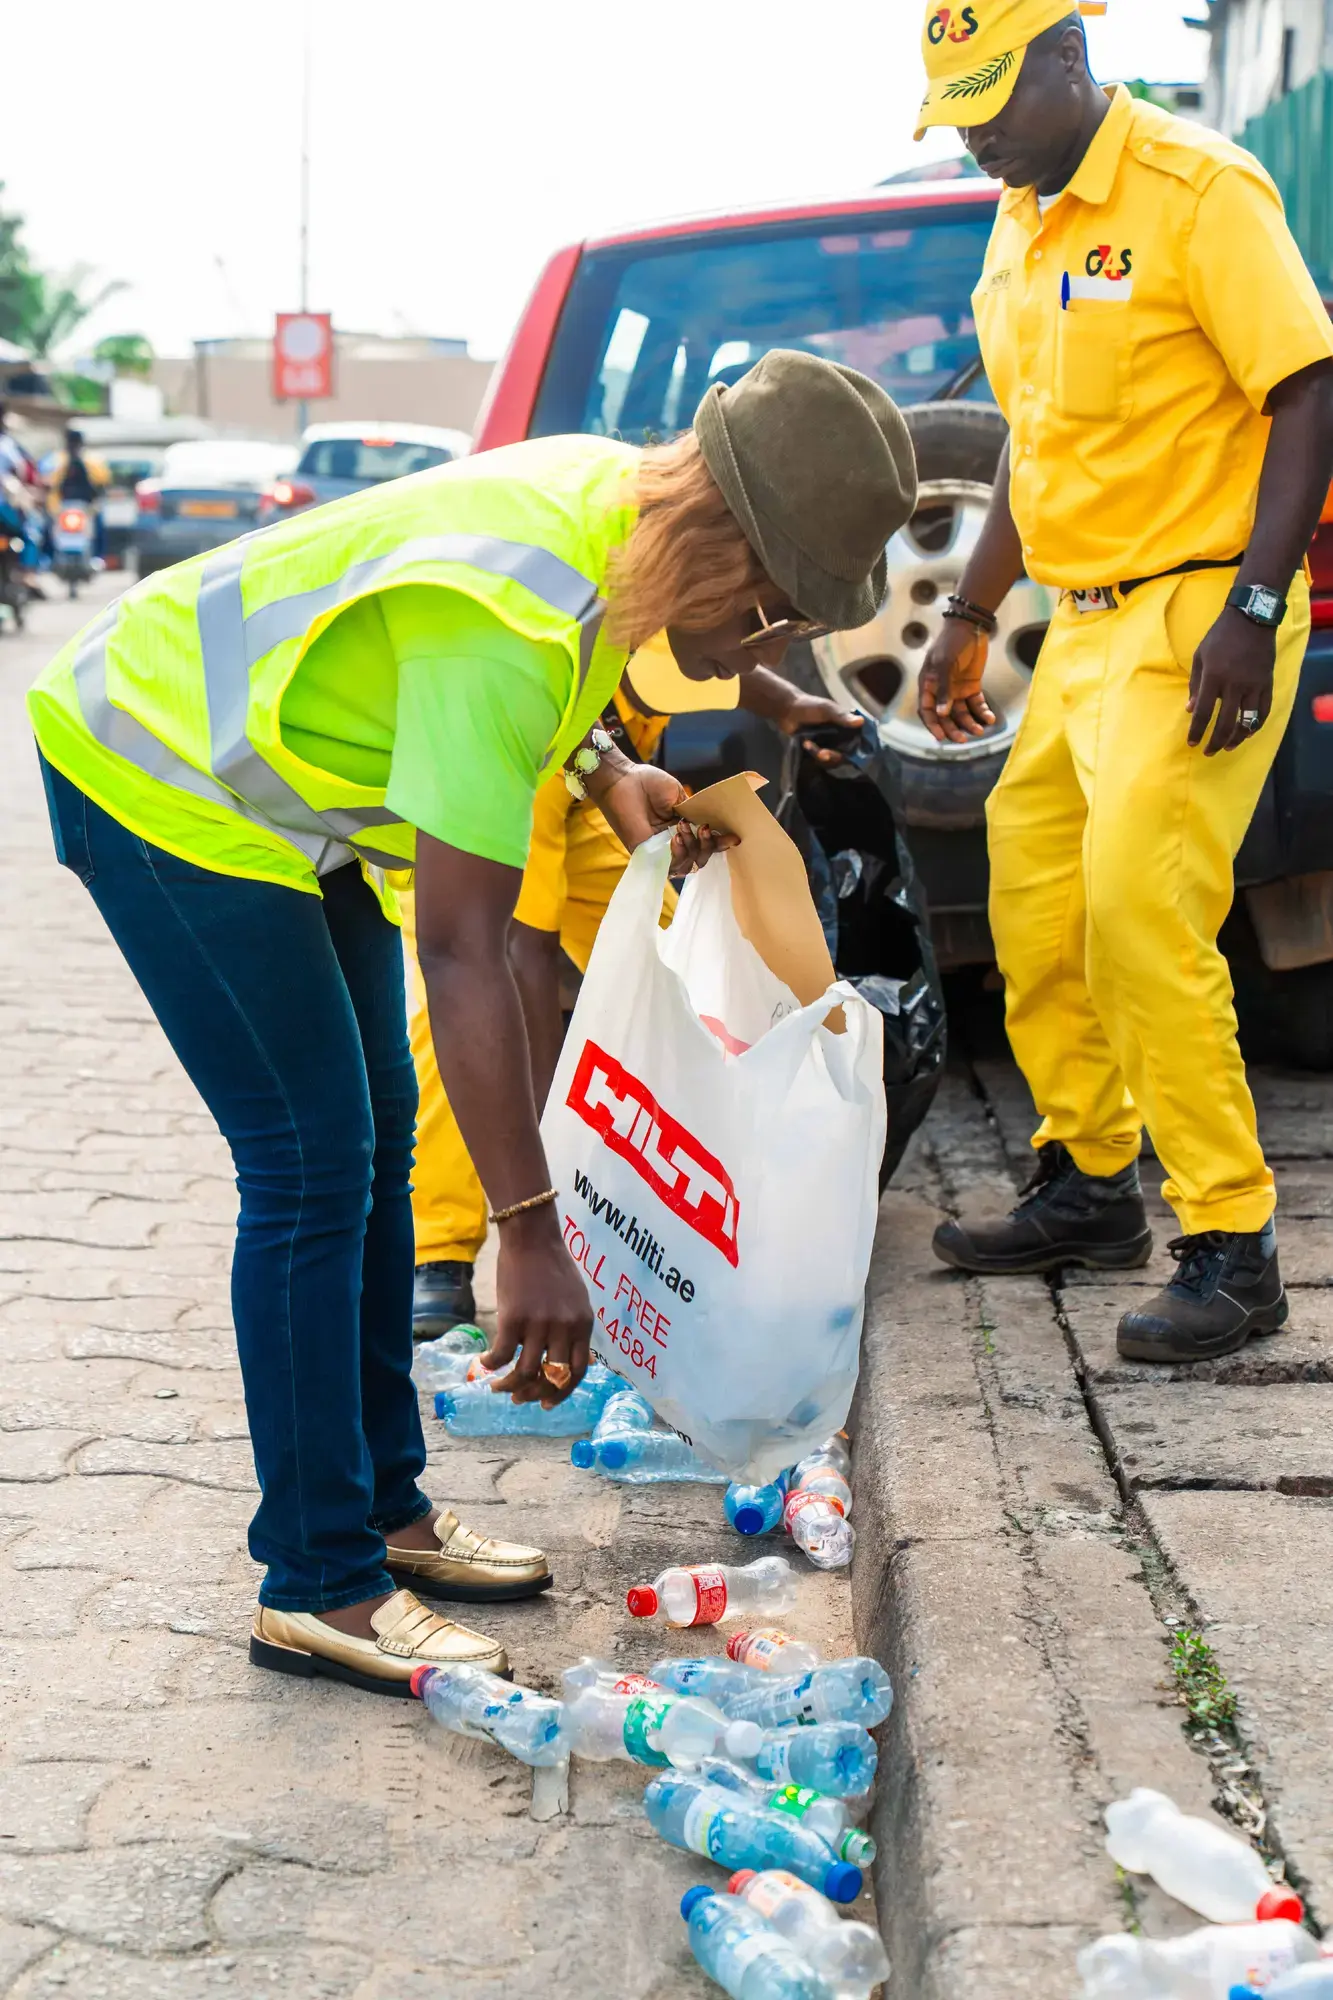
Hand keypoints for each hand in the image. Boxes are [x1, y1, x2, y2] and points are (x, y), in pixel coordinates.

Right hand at [485, 1205, 591, 1406]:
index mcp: (583, 1324)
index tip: (547, 1403)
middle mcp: (564, 1328)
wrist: (532, 1238)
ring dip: (510, 1386)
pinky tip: (484, 1364)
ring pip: (525, 1373)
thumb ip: (574, 1327)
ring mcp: (539, 1324)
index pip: (578, 1372)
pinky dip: (491, 1365)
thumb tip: (567, 1360)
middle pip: (551, 1378)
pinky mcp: (513, 1319)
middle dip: (534, 1394)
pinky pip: (501, 1354)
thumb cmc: (552, 1266)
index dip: (562, 1393)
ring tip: (498, 1388)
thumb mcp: (576, 1299)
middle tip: (520, 1398)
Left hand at [597, 764, 736, 871]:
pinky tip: (677, 837)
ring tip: (684, 827)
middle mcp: (675, 843)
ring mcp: (662, 852)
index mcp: (684, 828)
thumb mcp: (679, 796)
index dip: (721, 843)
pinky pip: (671, 866)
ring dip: (693, 847)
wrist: (623, 780)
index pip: (706, 843)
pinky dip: (678, 853)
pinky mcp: (648, 856)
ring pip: (689, 864)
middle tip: (704, 827)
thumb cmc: (648, 784)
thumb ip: (695, 813)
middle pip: (701, 858)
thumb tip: (712, 826)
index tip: (735, 838)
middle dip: (710, 846)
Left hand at [776, 692, 862, 766]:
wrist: (787, 710)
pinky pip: (821, 758)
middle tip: (824, 754)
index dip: (859, 749)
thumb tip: (861, 721)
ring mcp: (829, 742)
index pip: (859, 739)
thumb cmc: (809, 705)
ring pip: (833, 757)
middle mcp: (841, 735)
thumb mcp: (826, 709)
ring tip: (811, 747)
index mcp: (846, 724)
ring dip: (823, 755)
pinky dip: (814, 753)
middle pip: (847, 753)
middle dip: (835, 756)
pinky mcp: (818, 748)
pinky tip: (805, 744)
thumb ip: (842, 717)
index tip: (853, 755)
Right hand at [918, 621, 995, 744]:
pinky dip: (982, 712)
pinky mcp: (972, 685)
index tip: (942, 738)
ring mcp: (957, 689)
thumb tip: (942, 713)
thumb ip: (944, 690)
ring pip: (962, 712)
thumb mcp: (945, 665)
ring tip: (980, 730)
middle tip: (963, 740)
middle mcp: (942, 690)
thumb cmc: (951, 643)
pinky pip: (976, 703)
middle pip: (945, 716)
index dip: (933, 725)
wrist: (970, 626)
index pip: (927, 711)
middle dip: (953, 729)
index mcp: (929, 685)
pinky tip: (989, 718)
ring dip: (970, 723)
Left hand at [1188, 607, 1277, 754]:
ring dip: (1236, 738)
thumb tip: (1191, 710)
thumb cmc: (1220, 636)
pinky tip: (1247, 733)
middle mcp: (1235, 685)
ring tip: (1227, 746)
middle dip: (1215, 742)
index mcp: (1214, 677)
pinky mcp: (1267, 683)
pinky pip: (1264, 711)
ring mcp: (1254, 685)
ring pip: (1247, 721)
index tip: (1191, 743)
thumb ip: (1195, 684)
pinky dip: (1256, 725)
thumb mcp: (1199, 656)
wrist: (1251, 619)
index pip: (1204, 713)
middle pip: (1225, 723)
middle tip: (1208, 752)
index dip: (1197, 731)